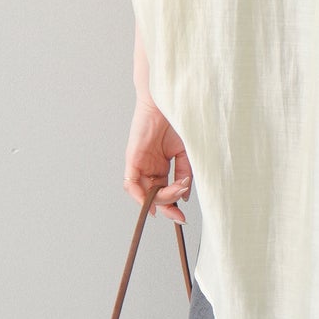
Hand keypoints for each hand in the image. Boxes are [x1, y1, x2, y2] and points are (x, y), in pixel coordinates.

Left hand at [124, 97, 192, 222]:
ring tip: (176, 193)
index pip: (164, 192)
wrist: (170, 100)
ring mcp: (140, 163)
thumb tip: (185, 196)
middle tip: (179, 216)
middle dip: (166, 209)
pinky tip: (152, 200)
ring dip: (160, 199)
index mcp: (161, 165)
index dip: (172, 206)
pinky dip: (140, 196)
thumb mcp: (187, 153)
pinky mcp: (132, 158)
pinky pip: (131, 184)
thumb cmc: (178, 120)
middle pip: (154, 196)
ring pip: (144, 193)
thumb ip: (185, 174)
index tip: (182, 218)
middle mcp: (149, 166)